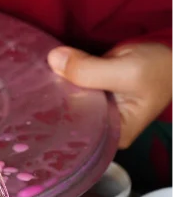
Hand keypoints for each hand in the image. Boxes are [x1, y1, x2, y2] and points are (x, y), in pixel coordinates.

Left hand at [48, 43, 172, 148]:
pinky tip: (51, 76)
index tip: (38, 102)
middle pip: (69, 120)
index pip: (75, 136)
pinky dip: (64, 82)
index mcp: (114, 137)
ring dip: (57, 91)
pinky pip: (73, 92)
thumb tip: (53, 59)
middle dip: (53, 104)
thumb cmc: (160, 68)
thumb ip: (89, 69)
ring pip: (68, 105)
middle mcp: (103, 130)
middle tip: (36, 90)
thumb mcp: (127, 70)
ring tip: (39, 82)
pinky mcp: (95, 97)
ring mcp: (98, 114)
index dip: (55, 118)